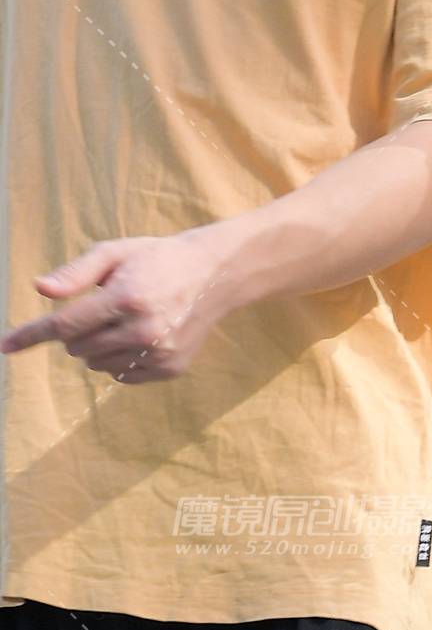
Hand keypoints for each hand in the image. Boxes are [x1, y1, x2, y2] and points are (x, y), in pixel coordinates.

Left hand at [0, 232, 234, 379]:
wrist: (213, 276)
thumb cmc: (155, 259)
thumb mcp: (115, 253)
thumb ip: (76, 273)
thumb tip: (41, 290)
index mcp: (127, 297)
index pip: (65, 325)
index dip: (30, 335)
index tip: (4, 346)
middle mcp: (144, 329)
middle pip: (78, 348)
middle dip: (75, 332)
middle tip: (98, 310)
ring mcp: (159, 353)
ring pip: (97, 365)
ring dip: (96, 347)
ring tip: (121, 321)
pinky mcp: (170, 368)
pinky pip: (121, 375)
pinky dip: (118, 359)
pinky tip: (137, 337)